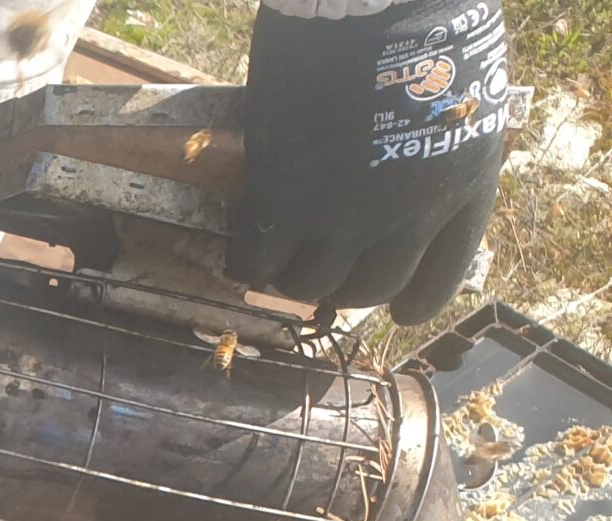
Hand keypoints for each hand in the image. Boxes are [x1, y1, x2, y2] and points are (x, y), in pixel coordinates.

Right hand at [230, 0, 511, 324]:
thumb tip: (403, 195)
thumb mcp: (455, 100)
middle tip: (327, 264)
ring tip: (284, 252)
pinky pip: (257, 263)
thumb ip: (432, 157)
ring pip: (310, 286)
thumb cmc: (420, 24)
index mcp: (461, 187)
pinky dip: (250, 262)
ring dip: (295, 275)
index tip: (396, 301)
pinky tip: (250, 244)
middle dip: (347, 283)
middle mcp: (407, 215)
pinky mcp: (284, 203)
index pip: (438, 281)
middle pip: (369, 289)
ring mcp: (343, 216)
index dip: (412, 298)